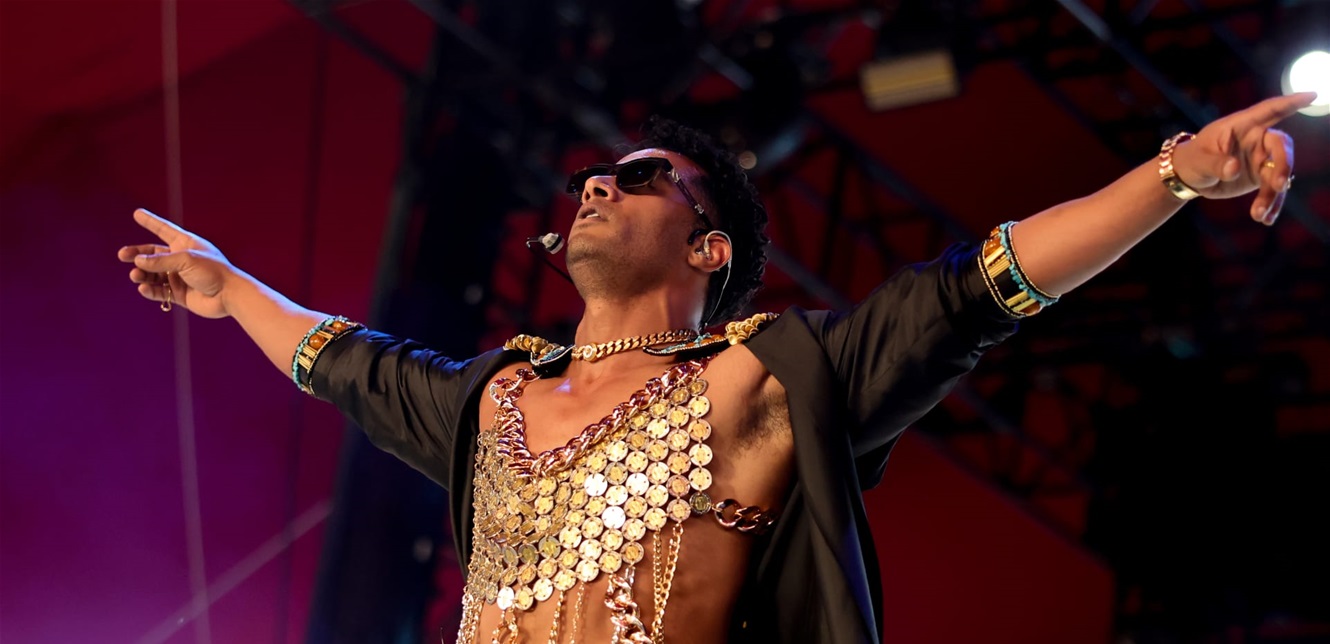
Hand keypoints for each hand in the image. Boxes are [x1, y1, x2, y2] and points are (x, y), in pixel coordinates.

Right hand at [118, 208, 235, 317]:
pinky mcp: (180, 294)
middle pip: (153, 254)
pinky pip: (159, 291)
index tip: (137, 213)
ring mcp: (179, 277)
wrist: (229, 295)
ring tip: (136, 275)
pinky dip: (150, 290)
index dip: (151, 221)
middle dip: (137, 254)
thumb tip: (138, 261)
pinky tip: (143, 289)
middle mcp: (181, 260)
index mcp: (186, 244)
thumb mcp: (185, 260)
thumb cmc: (213, 271)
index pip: (165, 230)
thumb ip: (160, 261)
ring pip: (153, 274)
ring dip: (142, 274)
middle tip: (123, 255)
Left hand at [1171, 92, 1316, 225]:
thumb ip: (1216, 163)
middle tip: (1279, 184)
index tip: (1312, 95)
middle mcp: (1258, 140)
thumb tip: (1234, 168)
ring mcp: (1262, 159)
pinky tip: (1264, 219)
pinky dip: (1270, 204)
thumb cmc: (1193, 159)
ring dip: (1274, 194)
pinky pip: (1272, 190)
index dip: (1291, 102)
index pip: (1270, 110)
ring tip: (1260, 214)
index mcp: (1243, 126)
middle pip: (1282, 147)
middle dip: (1283, 165)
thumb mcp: (1199, 160)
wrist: (1189, 176)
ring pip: (1279, 174)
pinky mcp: (1261, 177)